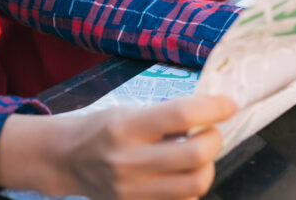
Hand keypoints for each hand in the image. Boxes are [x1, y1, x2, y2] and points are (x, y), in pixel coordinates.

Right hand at [0, 94, 236, 199]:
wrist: (67, 160)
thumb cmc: (102, 127)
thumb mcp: (129, 111)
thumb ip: (165, 116)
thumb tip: (211, 114)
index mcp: (126, 127)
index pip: (181, 115)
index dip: (213, 108)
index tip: (228, 104)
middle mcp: (129, 161)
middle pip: (195, 156)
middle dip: (214, 140)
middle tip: (210, 131)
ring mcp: (133, 191)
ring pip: (195, 185)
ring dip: (207, 166)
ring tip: (199, 154)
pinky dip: (191, 188)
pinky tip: (183, 175)